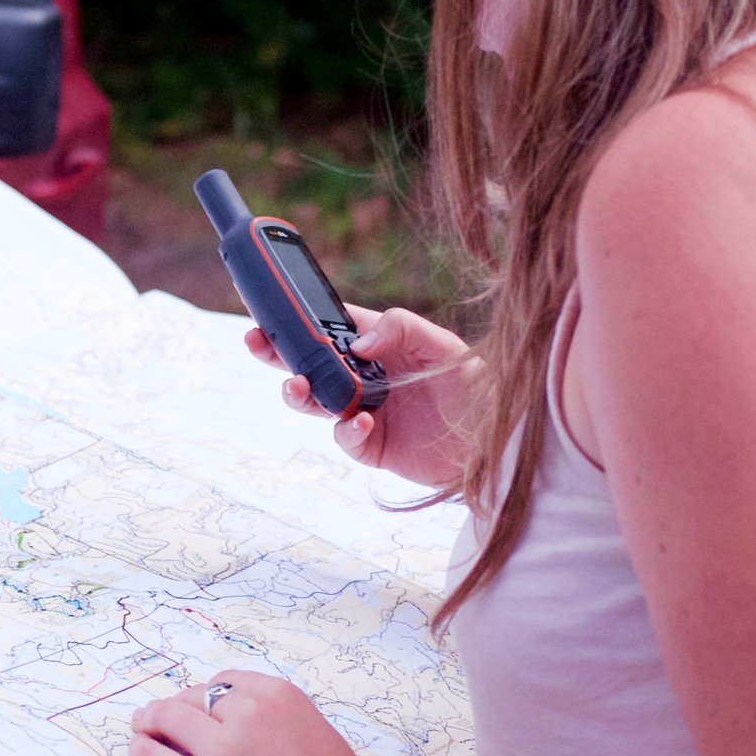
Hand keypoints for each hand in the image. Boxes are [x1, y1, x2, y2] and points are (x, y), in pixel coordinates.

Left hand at [127, 668, 396, 755]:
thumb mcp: (319, 736)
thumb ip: (280, 721)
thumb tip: (244, 723)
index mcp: (279, 696)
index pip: (224, 683)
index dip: (205, 698)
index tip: (197, 709)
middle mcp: (247, 714)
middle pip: (192, 698)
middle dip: (176, 709)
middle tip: (160, 720)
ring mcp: (223, 752)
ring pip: (167, 719)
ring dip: (150, 723)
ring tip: (142, 731)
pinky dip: (142, 752)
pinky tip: (139, 754)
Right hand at [244, 304, 476, 486]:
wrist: (498, 442)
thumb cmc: (476, 386)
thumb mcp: (443, 345)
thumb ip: (401, 329)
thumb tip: (357, 343)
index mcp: (379, 343)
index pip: (330, 324)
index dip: (299, 318)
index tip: (272, 309)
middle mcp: (365, 375)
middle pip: (310, 362)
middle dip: (279, 352)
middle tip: (257, 342)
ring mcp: (364, 411)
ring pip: (316, 400)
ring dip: (300, 393)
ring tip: (296, 386)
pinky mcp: (372, 446)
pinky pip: (345, 438)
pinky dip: (347, 430)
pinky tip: (360, 421)